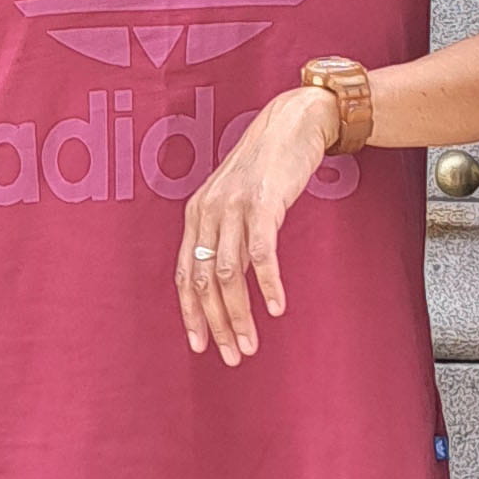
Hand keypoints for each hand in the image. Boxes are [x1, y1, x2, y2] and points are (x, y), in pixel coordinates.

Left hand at [178, 84, 341, 364]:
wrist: (293, 123)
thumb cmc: (267, 165)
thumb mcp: (236, 200)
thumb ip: (227, 235)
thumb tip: (225, 282)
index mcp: (198, 213)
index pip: (186, 273)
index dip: (190, 313)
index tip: (200, 346)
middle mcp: (209, 210)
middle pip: (204, 280)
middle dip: (217, 324)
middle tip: (231, 356)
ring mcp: (235, 206)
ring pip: (229, 274)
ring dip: (240, 315)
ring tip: (251, 345)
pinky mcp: (264, 202)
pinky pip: (262, 253)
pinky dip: (267, 284)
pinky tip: (275, 308)